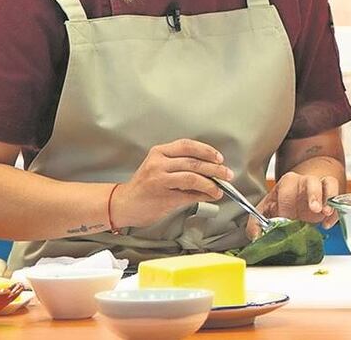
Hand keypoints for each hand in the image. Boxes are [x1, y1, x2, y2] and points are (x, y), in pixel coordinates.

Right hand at [112, 139, 233, 227]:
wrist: (124, 204)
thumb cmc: (144, 186)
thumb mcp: (159, 167)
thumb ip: (181, 165)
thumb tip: (209, 169)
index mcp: (159, 152)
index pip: (187, 145)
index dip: (206, 150)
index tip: (218, 158)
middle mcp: (159, 163)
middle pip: (194, 162)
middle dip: (215, 168)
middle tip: (226, 173)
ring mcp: (160, 180)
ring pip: (193, 177)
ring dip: (211, 183)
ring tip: (220, 188)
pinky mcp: (164, 196)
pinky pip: (189, 194)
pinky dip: (203, 195)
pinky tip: (210, 196)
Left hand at [246, 172, 338, 238]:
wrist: (298, 196)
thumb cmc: (281, 204)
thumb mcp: (265, 212)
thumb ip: (256, 224)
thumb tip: (256, 237)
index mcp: (286, 184)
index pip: (286, 189)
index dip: (287, 205)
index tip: (286, 220)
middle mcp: (303, 182)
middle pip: (309, 181)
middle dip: (313, 195)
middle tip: (314, 210)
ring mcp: (319, 188)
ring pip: (327, 183)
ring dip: (328, 197)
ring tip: (325, 212)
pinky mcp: (330, 196)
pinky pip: (337, 196)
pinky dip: (335, 210)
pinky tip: (327, 223)